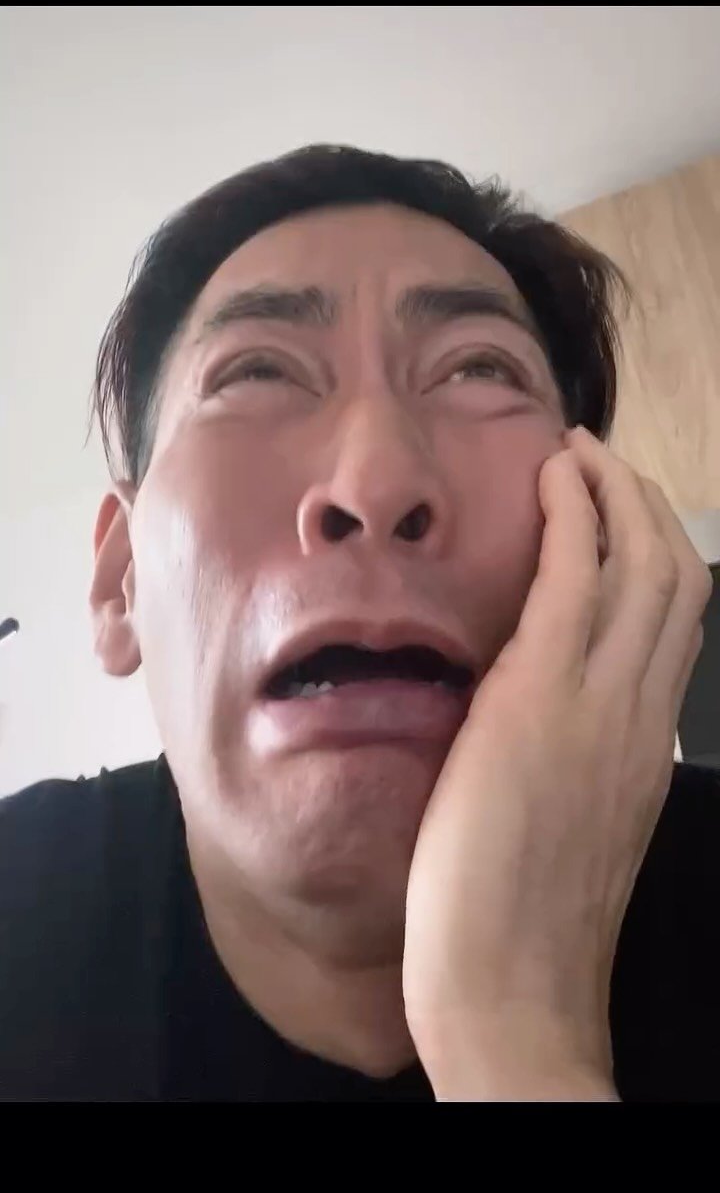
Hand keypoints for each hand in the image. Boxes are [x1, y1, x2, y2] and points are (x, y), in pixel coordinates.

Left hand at [403, 427, 711, 1099]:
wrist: (508, 992)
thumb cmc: (518, 927)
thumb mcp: (573, 829)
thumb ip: (579, 762)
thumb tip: (549, 721)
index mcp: (646, 745)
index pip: (680, 622)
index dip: (656, 552)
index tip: (617, 515)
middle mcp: (641, 714)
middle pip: (678, 575)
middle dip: (645, 504)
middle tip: (599, 466)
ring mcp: (600, 702)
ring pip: (643, 560)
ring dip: (614, 491)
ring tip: (578, 456)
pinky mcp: (541, 697)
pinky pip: (577, 574)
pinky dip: (574, 513)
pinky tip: (553, 480)